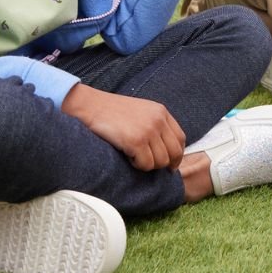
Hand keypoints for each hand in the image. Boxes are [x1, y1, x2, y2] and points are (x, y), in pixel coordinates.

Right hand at [61, 83, 185, 171]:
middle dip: (165, 164)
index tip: (171, 164)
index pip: (180, 138)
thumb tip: (165, 148)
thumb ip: (155, 123)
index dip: (177, 154)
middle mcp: (158, 120)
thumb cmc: (112, 112)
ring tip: (134, 157)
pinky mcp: (136, 141)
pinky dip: (137, 165)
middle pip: (174, 152)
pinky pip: (146, 164)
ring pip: (160, 161)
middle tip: (151, 166)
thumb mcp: (141, 111)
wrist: (91, 106)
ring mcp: (148, 130)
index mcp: (161, 112)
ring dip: (148, 164)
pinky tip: (128, 157)